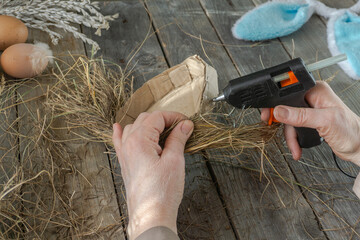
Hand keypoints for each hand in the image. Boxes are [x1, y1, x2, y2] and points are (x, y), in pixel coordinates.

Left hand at [112, 111, 193, 238]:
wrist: (150, 215)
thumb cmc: (162, 192)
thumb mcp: (174, 161)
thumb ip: (178, 139)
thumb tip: (184, 125)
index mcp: (139, 140)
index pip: (157, 117)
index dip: (174, 116)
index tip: (186, 122)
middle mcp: (128, 144)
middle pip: (145, 119)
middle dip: (163, 120)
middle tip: (180, 127)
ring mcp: (124, 154)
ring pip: (133, 128)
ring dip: (148, 125)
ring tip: (164, 131)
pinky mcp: (125, 164)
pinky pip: (119, 142)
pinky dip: (121, 133)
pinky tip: (118, 127)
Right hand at [261, 81, 359, 165]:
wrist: (359, 148)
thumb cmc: (351, 132)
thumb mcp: (324, 122)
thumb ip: (301, 116)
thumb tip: (279, 111)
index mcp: (316, 90)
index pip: (289, 90)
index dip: (276, 100)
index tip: (268, 111)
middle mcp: (312, 98)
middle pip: (286, 105)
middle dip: (280, 120)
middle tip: (270, 124)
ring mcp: (311, 110)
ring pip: (288, 119)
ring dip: (289, 135)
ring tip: (294, 146)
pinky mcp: (310, 121)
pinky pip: (294, 127)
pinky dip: (294, 138)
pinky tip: (297, 147)